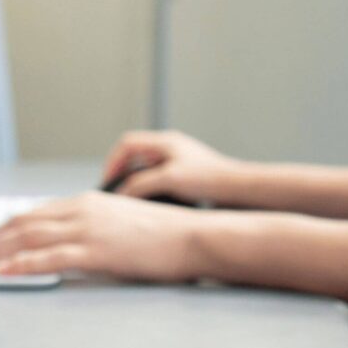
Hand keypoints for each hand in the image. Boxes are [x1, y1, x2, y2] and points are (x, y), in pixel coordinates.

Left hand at [0, 192, 201, 280]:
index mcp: (87, 201)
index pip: (34, 213)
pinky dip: (20, 264)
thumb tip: (70, 241)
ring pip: (28, 237)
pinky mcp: (96, 250)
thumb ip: (93, 227)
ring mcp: (88, 229)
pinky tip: (2, 271)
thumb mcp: (121, 223)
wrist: (194, 237)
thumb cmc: (164, 235)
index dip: (5, 227)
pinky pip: (48, 258)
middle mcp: (82, 209)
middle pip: (23, 222)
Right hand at [103, 130, 249, 202]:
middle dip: (121, 173)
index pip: (126, 144)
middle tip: (115, 191)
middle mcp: (170, 149)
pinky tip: (151, 205)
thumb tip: (120, 194)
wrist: (239, 190)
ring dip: (135, 183)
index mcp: (165, 142)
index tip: (108, 181)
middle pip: (133, 156)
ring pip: (145, 169)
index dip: (112, 162)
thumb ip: (140, 185)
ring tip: (130, 200)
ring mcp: (177, 162)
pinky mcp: (184, 176)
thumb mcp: (169, 179)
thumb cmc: (209, 179)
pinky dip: (148, 190)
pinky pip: (157, 180)